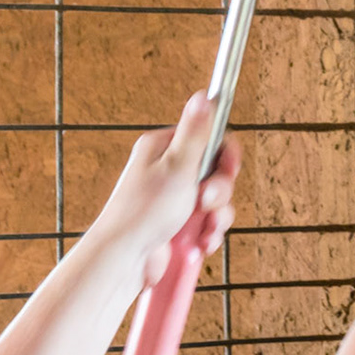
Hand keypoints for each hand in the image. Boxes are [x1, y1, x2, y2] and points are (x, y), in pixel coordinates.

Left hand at [98, 93, 239, 283]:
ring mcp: (174, 200)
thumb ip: (196, 132)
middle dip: (219, 193)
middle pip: (216, 172)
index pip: (209, 138)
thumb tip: (204, 95)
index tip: (229, 169)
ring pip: (215, 202)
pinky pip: (206, 224)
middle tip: (206, 202)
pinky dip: (207, 234)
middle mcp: (169, 171)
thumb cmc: (143, 212)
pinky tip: (198, 244)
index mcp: (164, 149)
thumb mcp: (177, 166)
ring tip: (204, 230)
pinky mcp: (178, 224)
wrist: (124, 260)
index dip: (224, 155)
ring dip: (216, 218)